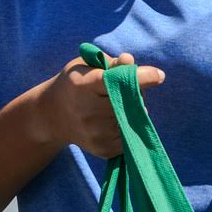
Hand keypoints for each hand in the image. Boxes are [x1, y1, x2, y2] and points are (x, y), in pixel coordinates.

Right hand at [39, 51, 164, 157]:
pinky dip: (130, 123)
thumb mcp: (86, 65)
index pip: (113, 82)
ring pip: (135, 117)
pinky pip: (132, 133)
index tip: (159, 76)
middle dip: (136, 90)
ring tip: (113, 102)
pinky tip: (113, 118)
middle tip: (125, 84)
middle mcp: (89, 113)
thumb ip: (110, 63)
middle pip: (130, 100)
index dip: (137, 79)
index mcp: (83, 86)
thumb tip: (130, 62)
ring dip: (134, 107)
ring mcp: (97, 134)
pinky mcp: (105, 150)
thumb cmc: (75, 83)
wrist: (52, 117)